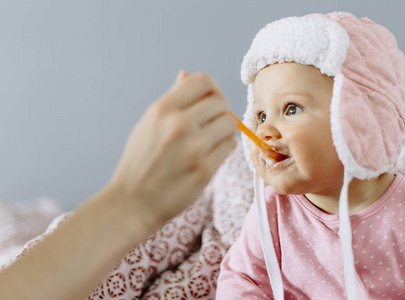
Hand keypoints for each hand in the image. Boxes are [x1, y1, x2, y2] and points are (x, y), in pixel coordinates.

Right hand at [108, 71, 236, 228]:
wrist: (132, 202)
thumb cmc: (140, 161)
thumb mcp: (148, 124)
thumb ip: (172, 99)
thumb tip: (186, 74)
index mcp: (163, 109)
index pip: (203, 81)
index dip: (211, 89)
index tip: (208, 101)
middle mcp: (179, 124)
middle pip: (221, 102)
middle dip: (219, 111)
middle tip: (209, 124)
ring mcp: (194, 148)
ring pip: (230, 124)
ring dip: (223, 131)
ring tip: (209, 140)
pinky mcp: (205, 170)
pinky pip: (230, 146)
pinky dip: (224, 148)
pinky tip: (210, 154)